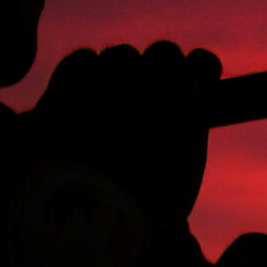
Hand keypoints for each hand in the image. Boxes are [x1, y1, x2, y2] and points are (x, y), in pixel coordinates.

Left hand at [30, 40, 220, 222]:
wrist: (76, 214)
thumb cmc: (138, 203)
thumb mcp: (183, 178)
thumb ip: (191, 132)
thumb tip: (194, 100)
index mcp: (179, 102)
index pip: (202, 63)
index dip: (202, 71)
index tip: (195, 86)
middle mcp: (139, 80)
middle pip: (163, 52)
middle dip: (163, 73)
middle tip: (154, 101)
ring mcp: (99, 79)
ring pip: (121, 54)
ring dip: (123, 73)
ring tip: (115, 106)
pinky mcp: (63, 83)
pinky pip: (82, 59)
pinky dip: (87, 73)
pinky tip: (87, 99)